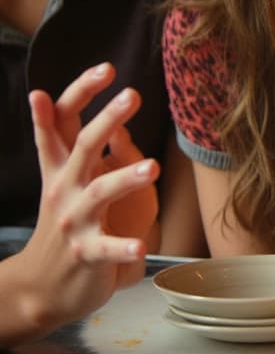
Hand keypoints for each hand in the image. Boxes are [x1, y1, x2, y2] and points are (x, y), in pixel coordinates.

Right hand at [9, 64, 160, 340]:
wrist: (42, 286)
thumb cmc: (70, 225)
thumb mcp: (73, 183)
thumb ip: (88, 151)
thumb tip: (114, 121)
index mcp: (63, 169)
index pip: (65, 122)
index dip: (81, 93)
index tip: (105, 67)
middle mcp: (64, 189)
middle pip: (82, 147)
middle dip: (105, 120)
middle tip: (133, 95)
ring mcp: (74, 221)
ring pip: (98, 193)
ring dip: (124, 178)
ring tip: (153, 168)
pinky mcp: (87, 254)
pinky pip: (106, 249)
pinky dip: (123, 248)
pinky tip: (141, 247)